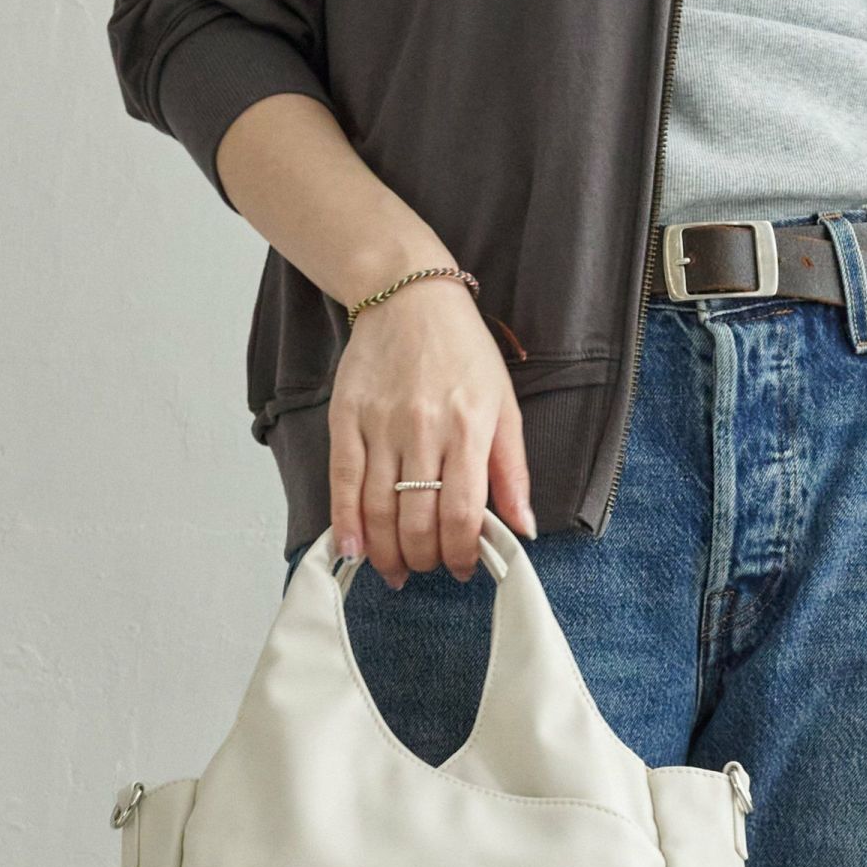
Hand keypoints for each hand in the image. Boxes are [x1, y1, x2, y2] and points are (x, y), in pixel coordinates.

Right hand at [328, 275, 535, 589]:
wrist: (409, 296)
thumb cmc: (463, 351)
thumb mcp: (505, 406)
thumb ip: (512, 472)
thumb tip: (523, 529)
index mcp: (468, 428)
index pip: (462, 513)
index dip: (462, 553)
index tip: (464, 568)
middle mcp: (423, 429)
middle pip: (417, 519)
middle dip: (425, 558)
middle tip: (429, 568)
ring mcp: (380, 425)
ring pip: (379, 508)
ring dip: (388, 552)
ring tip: (398, 570)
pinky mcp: (345, 418)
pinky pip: (343, 482)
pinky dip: (347, 523)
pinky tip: (353, 551)